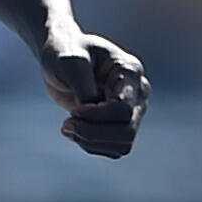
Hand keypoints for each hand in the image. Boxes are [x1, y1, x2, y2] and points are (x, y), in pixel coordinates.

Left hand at [43, 28, 146, 157]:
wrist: (62, 58)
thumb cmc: (66, 51)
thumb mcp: (69, 61)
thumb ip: (83, 86)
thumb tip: (91, 111)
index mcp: (130, 71)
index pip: (122, 108)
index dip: (96, 116)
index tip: (73, 111)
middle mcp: (138, 92)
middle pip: (126, 130)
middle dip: (92, 134)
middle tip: (65, 126)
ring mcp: (133, 110)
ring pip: (123, 145)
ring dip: (91, 143)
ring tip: (67, 128)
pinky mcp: (122, 124)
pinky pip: (114, 150)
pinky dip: (92, 146)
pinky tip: (76, 132)